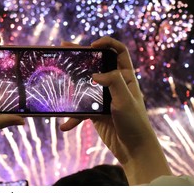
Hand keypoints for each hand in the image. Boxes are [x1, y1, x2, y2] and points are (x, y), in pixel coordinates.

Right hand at [60, 37, 170, 184]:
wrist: (134, 149)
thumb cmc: (135, 122)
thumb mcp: (125, 100)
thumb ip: (113, 82)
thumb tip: (96, 74)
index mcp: (126, 77)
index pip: (119, 52)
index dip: (108, 43)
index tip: (93, 44)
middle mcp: (115, 84)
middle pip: (97, 64)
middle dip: (82, 55)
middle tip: (66, 47)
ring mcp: (104, 98)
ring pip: (85, 85)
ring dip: (72, 82)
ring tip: (58, 74)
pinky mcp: (96, 111)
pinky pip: (81, 110)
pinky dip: (73, 117)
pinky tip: (65, 125)